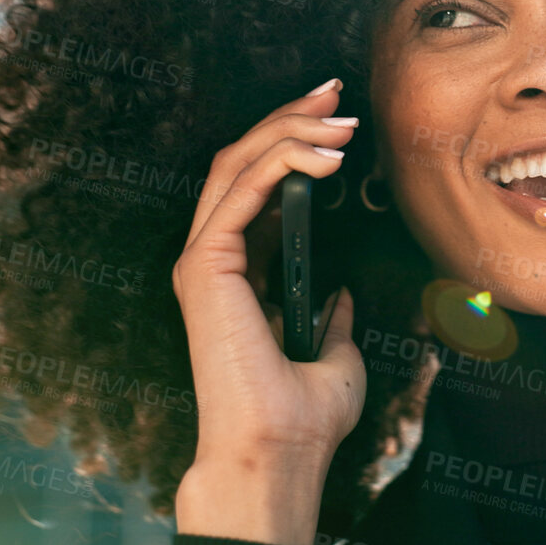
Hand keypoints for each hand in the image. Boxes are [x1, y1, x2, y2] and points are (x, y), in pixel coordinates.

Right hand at [170, 78, 365, 544]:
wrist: (279, 453)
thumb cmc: (302, 419)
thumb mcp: (334, 356)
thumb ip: (332, 320)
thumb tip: (341, 294)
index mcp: (238, 276)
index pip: (256, 186)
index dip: (293, 143)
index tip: (338, 119)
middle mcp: (214, 260)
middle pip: (241, 161)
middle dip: (289, 117)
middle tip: (335, 92)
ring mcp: (204, 259)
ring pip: (237, 164)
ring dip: (290, 130)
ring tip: (341, 118)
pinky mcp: (206, 264)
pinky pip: (241, 191)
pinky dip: (282, 161)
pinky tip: (325, 155)